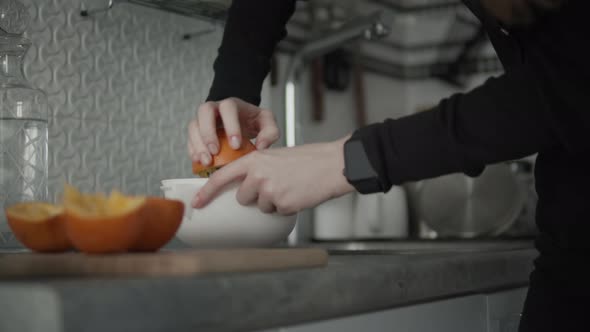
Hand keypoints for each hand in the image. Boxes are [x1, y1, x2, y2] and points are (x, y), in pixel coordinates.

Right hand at [187, 97, 279, 166]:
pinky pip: (190, 139)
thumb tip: (262, 146)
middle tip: (215, 152)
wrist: (242, 121)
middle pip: (204, 111)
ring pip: (193, 126)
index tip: (236, 145)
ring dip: (197, 144)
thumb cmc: (253, 121)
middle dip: (208, 133)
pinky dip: (192, 150)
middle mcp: (214, 109)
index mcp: (232, 104)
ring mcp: (203, 120)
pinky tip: (199, 162)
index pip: (228, 108)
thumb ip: (270, 132)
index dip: (230, 125)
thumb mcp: (267, 123)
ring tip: (206, 161)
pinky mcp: (197, 132)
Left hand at [192, 136, 355, 214]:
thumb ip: (256, 169)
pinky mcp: (282, 204)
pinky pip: (277, 212)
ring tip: (290, 187)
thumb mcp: (274, 157)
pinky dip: (287, 207)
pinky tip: (297, 194)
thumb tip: (244, 187)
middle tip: (276, 184)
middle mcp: (258, 174)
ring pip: (260, 207)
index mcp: (254, 159)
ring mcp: (269, 191)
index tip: (196, 203)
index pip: (222, 177)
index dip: (207, 192)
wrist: (330, 165)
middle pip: (242, 198)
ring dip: (272, 202)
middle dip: (255, 196)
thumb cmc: (306, 160)